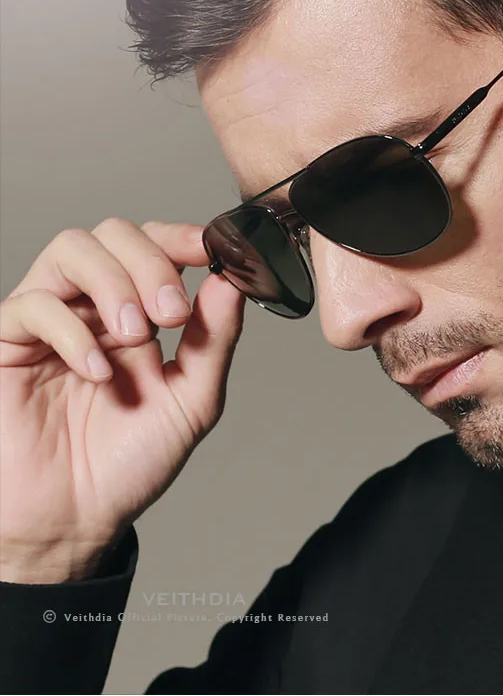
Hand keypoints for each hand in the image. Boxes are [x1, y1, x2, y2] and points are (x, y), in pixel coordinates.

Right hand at [0, 219, 245, 582]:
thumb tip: (232, 282)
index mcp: (141, 312)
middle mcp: (96, 306)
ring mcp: (52, 319)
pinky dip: (71, 330)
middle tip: (170, 314)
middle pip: (114, 232)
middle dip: (150, 263)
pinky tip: (96, 372)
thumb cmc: (130, 462)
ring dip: (113, 283)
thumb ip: (212, 340)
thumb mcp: (192, 400)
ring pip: (72, 249)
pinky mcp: (10, 342)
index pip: (156, 245)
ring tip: (134, 335)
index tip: (210, 249)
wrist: (77, 519)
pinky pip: (33, 304)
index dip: (182, 237)